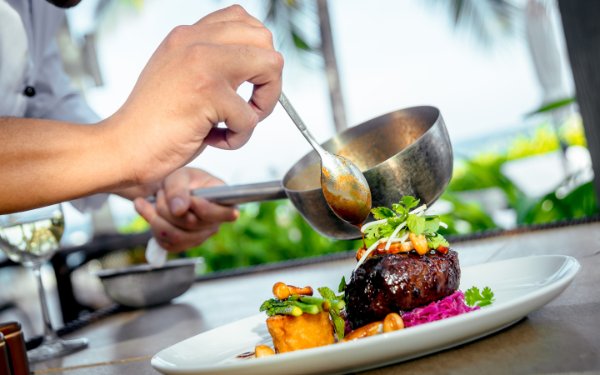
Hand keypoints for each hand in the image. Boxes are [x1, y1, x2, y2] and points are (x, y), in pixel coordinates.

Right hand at [109, 5, 282, 187]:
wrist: (123, 148)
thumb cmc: (154, 123)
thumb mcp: (181, 77)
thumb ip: (211, 63)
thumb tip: (256, 67)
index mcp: (188, 36)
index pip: (242, 20)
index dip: (256, 54)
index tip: (246, 83)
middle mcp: (194, 41)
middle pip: (264, 37)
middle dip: (270, 77)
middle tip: (250, 106)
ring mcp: (201, 63)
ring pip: (271, 64)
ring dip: (265, 103)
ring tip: (238, 123)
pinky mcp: (207, 92)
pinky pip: (251, 115)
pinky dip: (239, 137)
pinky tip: (214, 139)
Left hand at [130, 167, 238, 252]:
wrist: (168, 191)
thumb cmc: (180, 180)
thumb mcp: (179, 176)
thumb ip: (178, 190)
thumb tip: (179, 210)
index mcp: (223, 202)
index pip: (227, 214)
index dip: (206, 209)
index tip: (191, 199)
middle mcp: (215, 223)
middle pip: (192, 224)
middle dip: (168, 207)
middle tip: (160, 192)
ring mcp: (200, 236)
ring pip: (177, 236)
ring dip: (157, 217)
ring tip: (150, 202)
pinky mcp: (184, 245)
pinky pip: (167, 244)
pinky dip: (153, 227)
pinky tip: (149, 212)